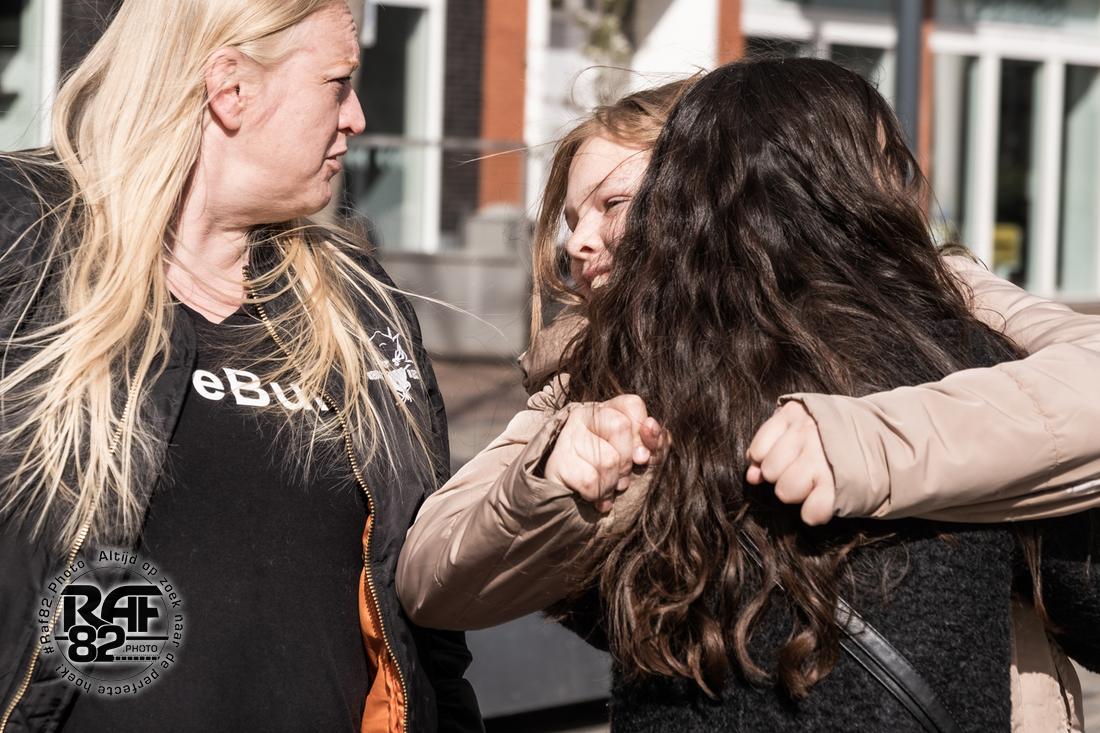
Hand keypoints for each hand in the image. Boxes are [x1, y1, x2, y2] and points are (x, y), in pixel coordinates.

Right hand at [544, 395, 662, 512]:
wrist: (574, 504)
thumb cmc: (612, 477)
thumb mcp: (639, 458)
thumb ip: (653, 441)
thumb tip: (651, 426)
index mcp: (606, 410)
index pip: (631, 404)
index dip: (643, 432)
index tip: (642, 455)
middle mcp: (583, 416)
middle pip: (620, 426)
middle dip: (627, 461)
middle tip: (621, 476)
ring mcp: (568, 437)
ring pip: (608, 459)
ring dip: (613, 483)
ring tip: (606, 487)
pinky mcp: (557, 461)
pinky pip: (591, 480)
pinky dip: (598, 494)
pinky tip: (594, 496)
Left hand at [745, 401, 836, 524]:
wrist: (887, 437)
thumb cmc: (834, 433)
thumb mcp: (800, 424)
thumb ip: (770, 444)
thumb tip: (752, 476)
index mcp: (795, 414)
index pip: (759, 450)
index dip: (768, 459)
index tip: (786, 458)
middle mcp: (808, 435)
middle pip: (771, 473)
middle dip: (783, 476)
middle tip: (804, 470)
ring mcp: (824, 461)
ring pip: (785, 492)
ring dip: (798, 494)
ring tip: (816, 482)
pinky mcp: (840, 486)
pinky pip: (811, 512)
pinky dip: (815, 512)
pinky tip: (824, 497)